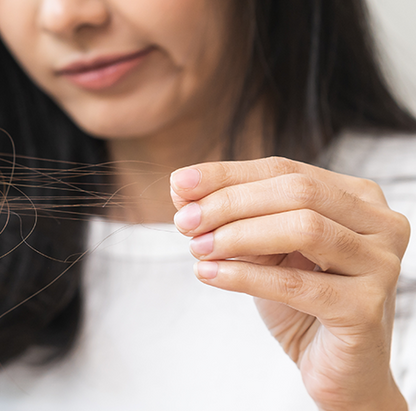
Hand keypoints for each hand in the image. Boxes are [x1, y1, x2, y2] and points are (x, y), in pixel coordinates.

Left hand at [170, 157, 409, 410]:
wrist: (336, 367)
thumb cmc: (300, 302)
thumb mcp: (263, 250)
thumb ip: (232, 216)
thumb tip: (182, 187)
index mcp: (357, 198)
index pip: (285, 170)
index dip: (228, 175)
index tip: (179, 184)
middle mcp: (381, 224)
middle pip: (298, 192)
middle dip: (231, 203)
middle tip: (185, 222)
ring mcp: (380, 265)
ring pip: (304, 229)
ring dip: (238, 235)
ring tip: (198, 248)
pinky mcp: (366, 308)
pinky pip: (297, 284)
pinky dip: (246, 275)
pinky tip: (210, 274)